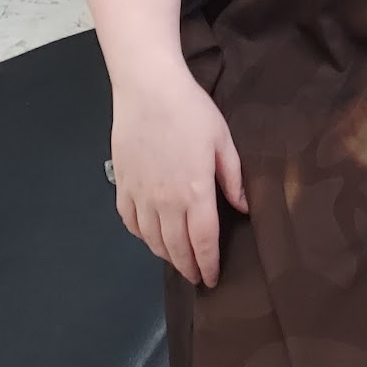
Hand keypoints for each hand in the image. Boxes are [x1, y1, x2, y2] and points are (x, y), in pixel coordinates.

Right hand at [110, 59, 246, 286]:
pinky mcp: (122, 185)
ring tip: (176, 259)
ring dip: (165, 255)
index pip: (203, 242)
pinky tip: (149, 235)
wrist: (147, 88)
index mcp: (194, 193)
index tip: (212, 278)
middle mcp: (165, 202)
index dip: (208, 264)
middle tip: (196, 276)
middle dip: (188, 267)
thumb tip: (245, 208)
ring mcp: (140, 195)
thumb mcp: (222, 140)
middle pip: (176, 248)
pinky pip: (130, 222)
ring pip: (151, 240)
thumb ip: (233, 178)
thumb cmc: (190, 110)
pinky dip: (141, 235)